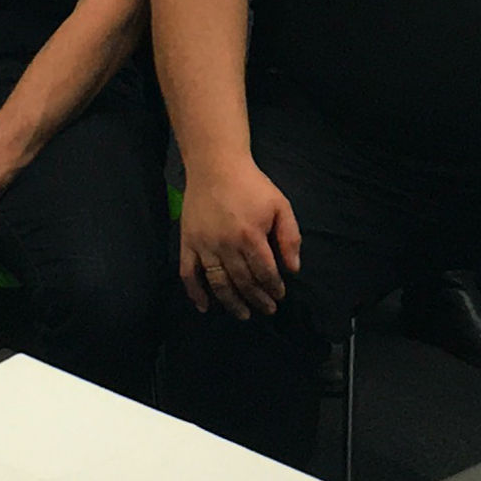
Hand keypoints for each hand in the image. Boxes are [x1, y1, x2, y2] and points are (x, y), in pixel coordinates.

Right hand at [177, 159, 301, 315]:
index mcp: (250, 236)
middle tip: (267, 310)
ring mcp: (204, 245)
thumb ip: (290, 237)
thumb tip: (292, 268)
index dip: (273, 287)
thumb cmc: (251, 185)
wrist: (215, 165)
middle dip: (257, 299)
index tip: (279, 295)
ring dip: (231, 302)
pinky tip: (204, 306)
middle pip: (243, 282)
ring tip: (243, 314)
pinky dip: (194, 293)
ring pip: (217, 283)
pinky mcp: (187, 242)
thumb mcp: (280, 205)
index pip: (264, 272)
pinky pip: (187, 273)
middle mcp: (226, 245)